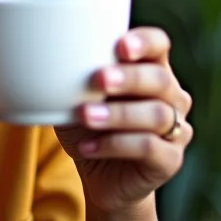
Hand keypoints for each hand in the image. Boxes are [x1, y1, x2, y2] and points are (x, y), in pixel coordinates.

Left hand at [55, 27, 191, 214]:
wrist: (101, 178)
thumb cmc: (90, 127)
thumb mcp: (76, 97)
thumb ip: (73, 76)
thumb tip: (44, 55)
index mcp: (151, 69)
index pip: (158, 44)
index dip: (145, 42)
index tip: (120, 46)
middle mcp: (171, 96)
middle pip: (160, 79)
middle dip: (128, 78)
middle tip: (98, 79)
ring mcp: (176, 129)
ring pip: (157, 114)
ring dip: (118, 113)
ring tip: (85, 116)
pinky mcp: (170, 160)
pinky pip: (149, 147)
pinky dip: (115, 145)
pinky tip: (88, 146)